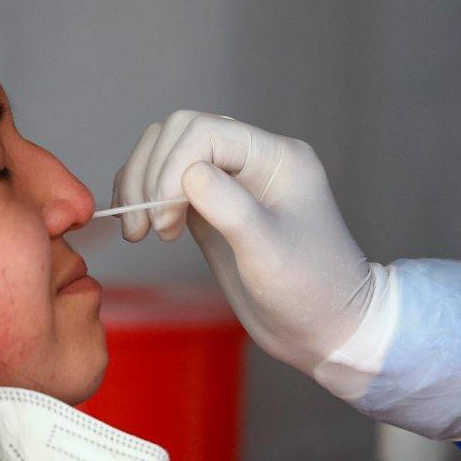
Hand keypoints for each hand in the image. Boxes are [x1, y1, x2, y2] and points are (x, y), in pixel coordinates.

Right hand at [112, 111, 372, 375]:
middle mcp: (250, 160)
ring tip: (138, 232)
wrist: (322, 328)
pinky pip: (162, 180)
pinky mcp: (208, 204)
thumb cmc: (310, 291)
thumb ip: (231, 208)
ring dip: (139, 184)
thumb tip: (188, 173)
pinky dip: (139, 196)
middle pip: (177, 134)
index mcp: (275, 157)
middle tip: (146, 227)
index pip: (205, 131)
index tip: (164, 219)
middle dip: (150, 174)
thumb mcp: (271, 252)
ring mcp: (228, 180)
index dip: (171, 166)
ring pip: (164, 152)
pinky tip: (139, 227)